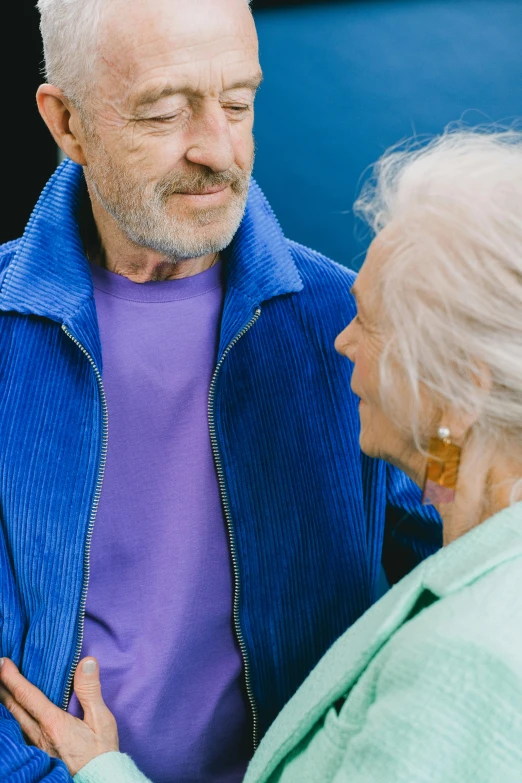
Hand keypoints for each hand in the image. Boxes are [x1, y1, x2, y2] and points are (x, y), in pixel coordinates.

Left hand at [0, 656, 118, 775]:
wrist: (97, 779)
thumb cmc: (101, 752)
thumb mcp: (101, 719)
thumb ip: (91, 690)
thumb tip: (86, 662)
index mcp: (53, 723)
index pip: (27, 696)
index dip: (12, 678)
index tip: (2, 662)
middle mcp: (39, 734)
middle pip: (14, 708)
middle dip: (3, 687)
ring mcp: (36, 746)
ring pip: (14, 721)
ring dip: (6, 703)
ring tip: (1, 690)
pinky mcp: (38, 754)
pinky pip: (19, 733)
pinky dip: (12, 718)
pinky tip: (13, 716)